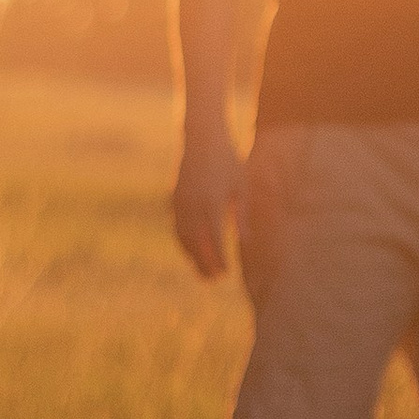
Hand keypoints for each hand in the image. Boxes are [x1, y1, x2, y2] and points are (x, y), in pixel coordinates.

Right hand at [171, 125, 245, 280]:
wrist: (202, 138)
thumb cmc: (229, 162)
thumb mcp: (241, 187)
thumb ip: (241, 215)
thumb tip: (244, 242)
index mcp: (212, 201)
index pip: (214, 238)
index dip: (219, 258)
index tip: (226, 273)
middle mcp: (193, 203)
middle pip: (195, 242)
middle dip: (204, 263)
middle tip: (214, 280)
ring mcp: (180, 201)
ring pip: (182, 236)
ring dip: (192, 256)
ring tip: (203, 272)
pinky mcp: (174, 198)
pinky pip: (176, 226)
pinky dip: (183, 242)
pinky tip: (192, 252)